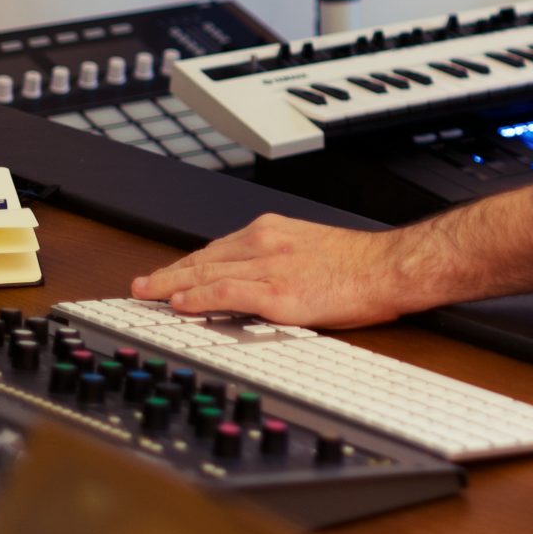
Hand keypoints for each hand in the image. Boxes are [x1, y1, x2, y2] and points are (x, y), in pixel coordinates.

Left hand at [129, 187, 532, 326]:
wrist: (392, 268)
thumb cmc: (363, 265)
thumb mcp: (314, 250)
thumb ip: (281, 259)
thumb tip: (256, 283)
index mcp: (274, 231)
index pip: (218, 248)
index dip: (187, 263)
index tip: (167, 274)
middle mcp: (265, 242)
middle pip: (204, 257)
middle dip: (169, 272)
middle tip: (140, 285)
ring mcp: (269, 267)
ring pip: (207, 272)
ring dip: (172, 285)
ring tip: (146, 295)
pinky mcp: (278, 293)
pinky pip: (228, 293)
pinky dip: (199, 296)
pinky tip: (180, 303)